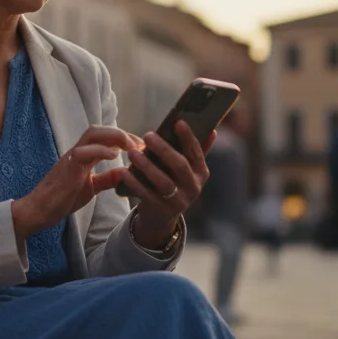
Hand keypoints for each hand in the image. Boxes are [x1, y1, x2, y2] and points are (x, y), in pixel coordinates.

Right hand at [12, 126, 141, 240]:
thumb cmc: (63, 198)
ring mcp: (71, 157)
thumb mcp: (91, 187)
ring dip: (114, 136)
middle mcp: (77, 152)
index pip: (105, 138)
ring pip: (92, 134)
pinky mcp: (67, 166)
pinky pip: (84, 152)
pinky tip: (115, 155)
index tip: (140, 147)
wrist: (40, 210)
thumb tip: (125, 172)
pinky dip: (101, 150)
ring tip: (130, 147)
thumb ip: (107, 178)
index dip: (123, 139)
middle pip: (99, 130)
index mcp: (83, 156)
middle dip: (121, 133)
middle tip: (138, 145)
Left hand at [122, 121, 216, 246]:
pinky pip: (147, 195)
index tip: (178, 122)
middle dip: (164, 149)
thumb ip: (197, 151)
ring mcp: (179, 201)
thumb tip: (212, 130)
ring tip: (132, 153)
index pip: (196, 152)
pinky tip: (124, 172)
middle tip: (148, 135)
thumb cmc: (173, 183)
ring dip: (147, 166)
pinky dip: (135, 183)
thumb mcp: (187, 170)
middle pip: (180, 166)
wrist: (161, 217)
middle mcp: (194, 187)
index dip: (188, 137)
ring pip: (164, 182)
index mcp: (201, 173)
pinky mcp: (162, 210)